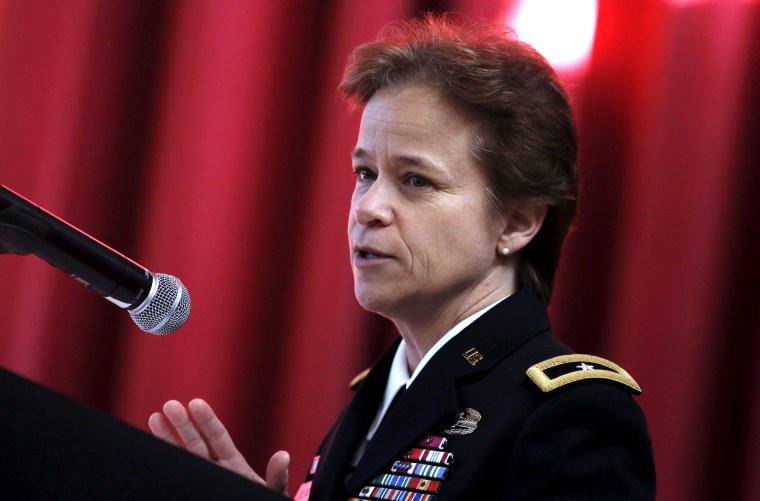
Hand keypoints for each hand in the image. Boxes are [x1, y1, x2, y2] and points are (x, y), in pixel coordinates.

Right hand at [148, 398, 288, 495]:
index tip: (195, 403)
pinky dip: (164, 467)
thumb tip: (283, 455)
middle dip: (183, 424)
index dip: (207, 420)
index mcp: (233, 464)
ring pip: (182, 457)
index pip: (218, 437)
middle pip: (196, 443)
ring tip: (154, 418)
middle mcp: (214, 469)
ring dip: (167, 439)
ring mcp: (203, 480)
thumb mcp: (273, 491)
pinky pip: (177, 479)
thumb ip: (276, 476)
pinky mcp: (193, 491)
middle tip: (169, 404)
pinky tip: (151, 453)